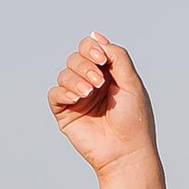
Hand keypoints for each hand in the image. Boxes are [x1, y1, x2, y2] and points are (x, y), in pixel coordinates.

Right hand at [49, 34, 176, 188]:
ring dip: (76, 79)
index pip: (90, 48)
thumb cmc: (134, 120)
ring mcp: (77, 98)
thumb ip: (117, 57)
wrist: (126, 153)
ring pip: (64, 74)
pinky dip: (64, 92)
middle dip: (85, 65)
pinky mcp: (65, 113)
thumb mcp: (131, 83)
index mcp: (107, 73)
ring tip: (90, 93)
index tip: (102, 61)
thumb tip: (96, 35)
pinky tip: (77, 98)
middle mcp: (90, 83)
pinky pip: (54, 94)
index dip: (92, 49)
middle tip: (99, 83)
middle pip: (75, 58)